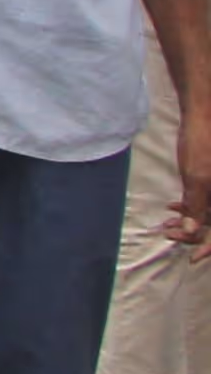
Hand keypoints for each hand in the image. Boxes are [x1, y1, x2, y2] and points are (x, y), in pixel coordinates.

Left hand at [176, 82, 210, 246]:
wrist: (203, 115)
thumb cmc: (202, 144)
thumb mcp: (197, 177)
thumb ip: (196, 206)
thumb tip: (190, 232)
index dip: (209, 247)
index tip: (192, 258)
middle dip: (194, 233)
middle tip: (169, 235)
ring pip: (210, 214)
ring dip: (190, 221)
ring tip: (166, 225)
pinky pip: (207, 200)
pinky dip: (191, 206)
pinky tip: (172, 207)